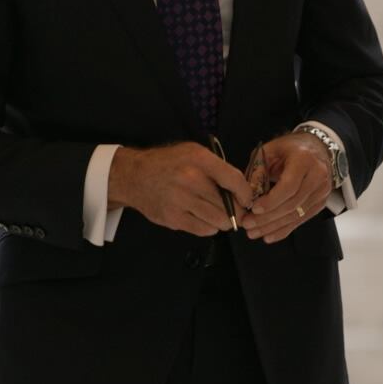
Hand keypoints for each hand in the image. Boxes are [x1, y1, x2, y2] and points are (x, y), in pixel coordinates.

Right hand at [108, 141, 254, 235]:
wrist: (134, 176)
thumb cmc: (169, 163)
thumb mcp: (194, 153)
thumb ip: (217, 167)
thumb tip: (241, 189)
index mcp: (200, 160)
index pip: (235, 180)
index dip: (246, 194)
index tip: (248, 200)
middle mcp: (190, 180)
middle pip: (228, 205)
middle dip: (238, 211)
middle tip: (237, 212)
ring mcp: (180, 201)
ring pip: (218, 221)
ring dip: (224, 221)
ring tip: (220, 215)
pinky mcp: (173, 218)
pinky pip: (203, 230)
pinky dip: (210, 228)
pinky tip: (205, 219)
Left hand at [240, 132, 333, 243]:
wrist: (318, 148)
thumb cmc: (290, 149)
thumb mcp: (271, 150)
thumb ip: (258, 169)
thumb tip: (246, 194)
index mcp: (304, 160)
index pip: (290, 186)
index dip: (271, 201)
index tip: (254, 209)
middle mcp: (317, 176)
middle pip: (292, 204)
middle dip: (268, 217)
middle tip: (248, 224)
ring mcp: (321, 192)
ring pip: (296, 215)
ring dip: (273, 226)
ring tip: (253, 232)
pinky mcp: (320, 203)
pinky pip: (301, 220)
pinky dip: (284, 230)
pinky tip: (268, 236)